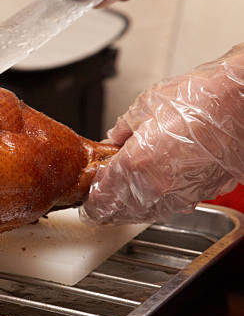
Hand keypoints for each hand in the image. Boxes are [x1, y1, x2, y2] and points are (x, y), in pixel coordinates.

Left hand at [81, 43, 243, 223]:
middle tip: (97, 203)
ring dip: (127, 210)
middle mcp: (153, 187)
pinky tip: (149, 195)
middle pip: (117, 212)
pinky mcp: (197, 196)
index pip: (99, 197)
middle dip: (104, 208)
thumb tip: (113, 141)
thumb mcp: (144, 107)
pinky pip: (165, 210)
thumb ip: (121, 131)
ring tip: (120, 201)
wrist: (243, 105)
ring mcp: (176, 195)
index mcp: (133, 165)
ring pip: (141, 215)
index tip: (86, 198)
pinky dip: (152, 206)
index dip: (89, 199)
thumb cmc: (201, 100)